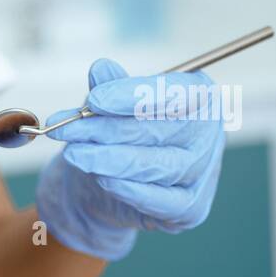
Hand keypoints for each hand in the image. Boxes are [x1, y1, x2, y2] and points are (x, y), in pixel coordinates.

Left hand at [35, 58, 225, 260]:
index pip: (176, 92)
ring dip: (110, 160)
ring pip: (157, 166)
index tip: (95, 100)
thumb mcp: (108, 108)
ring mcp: (204, 173)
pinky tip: (101, 178)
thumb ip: (110, 88)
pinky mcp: (191, 207)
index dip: (134, 96)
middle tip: (66, 130)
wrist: (107, 189)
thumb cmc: (117, 137)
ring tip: (74, 154)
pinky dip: (128, 189)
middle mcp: (209, 134)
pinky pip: (160, 199)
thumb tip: (101, 69)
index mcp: (200, 97)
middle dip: (107, 129)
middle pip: (160, 130)